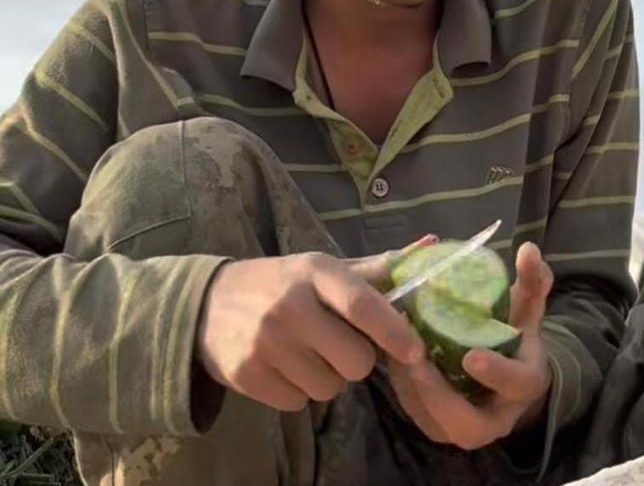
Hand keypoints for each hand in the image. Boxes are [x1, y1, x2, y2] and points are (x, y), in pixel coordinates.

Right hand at [196, 241, 430, 411]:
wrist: (208, 304)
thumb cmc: (281, 283)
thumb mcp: (321, 268)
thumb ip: (375, 268)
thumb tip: (431, 245)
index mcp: (313, 272)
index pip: (362, 305)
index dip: (394, 331)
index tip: (415, 351)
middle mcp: (290, 304)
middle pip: (355, 360)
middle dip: (357, 360)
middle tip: (339, 345)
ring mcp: (266, 342)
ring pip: (329, 387)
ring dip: (327, 377)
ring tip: (307, 352)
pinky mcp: (247, 375)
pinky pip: (299, 403)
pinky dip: (299, 391)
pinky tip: (285, 366)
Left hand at [387, 241, 553, 449]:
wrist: (506, 372)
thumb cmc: (515, 334)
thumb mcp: (526, 307)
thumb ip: (531, 280)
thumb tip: (529, 249)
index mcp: (523, 386)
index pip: (515, 384)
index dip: (496, 372)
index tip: (471, 355)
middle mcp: (495, 419)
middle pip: (466, 423)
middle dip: (437, 391)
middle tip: (415, 356)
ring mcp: (464, 428)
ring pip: (434, 421)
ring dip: (412, 388)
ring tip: (394, 349)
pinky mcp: (438, 426)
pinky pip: (417, 413)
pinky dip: (401, 387)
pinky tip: (389, 354)